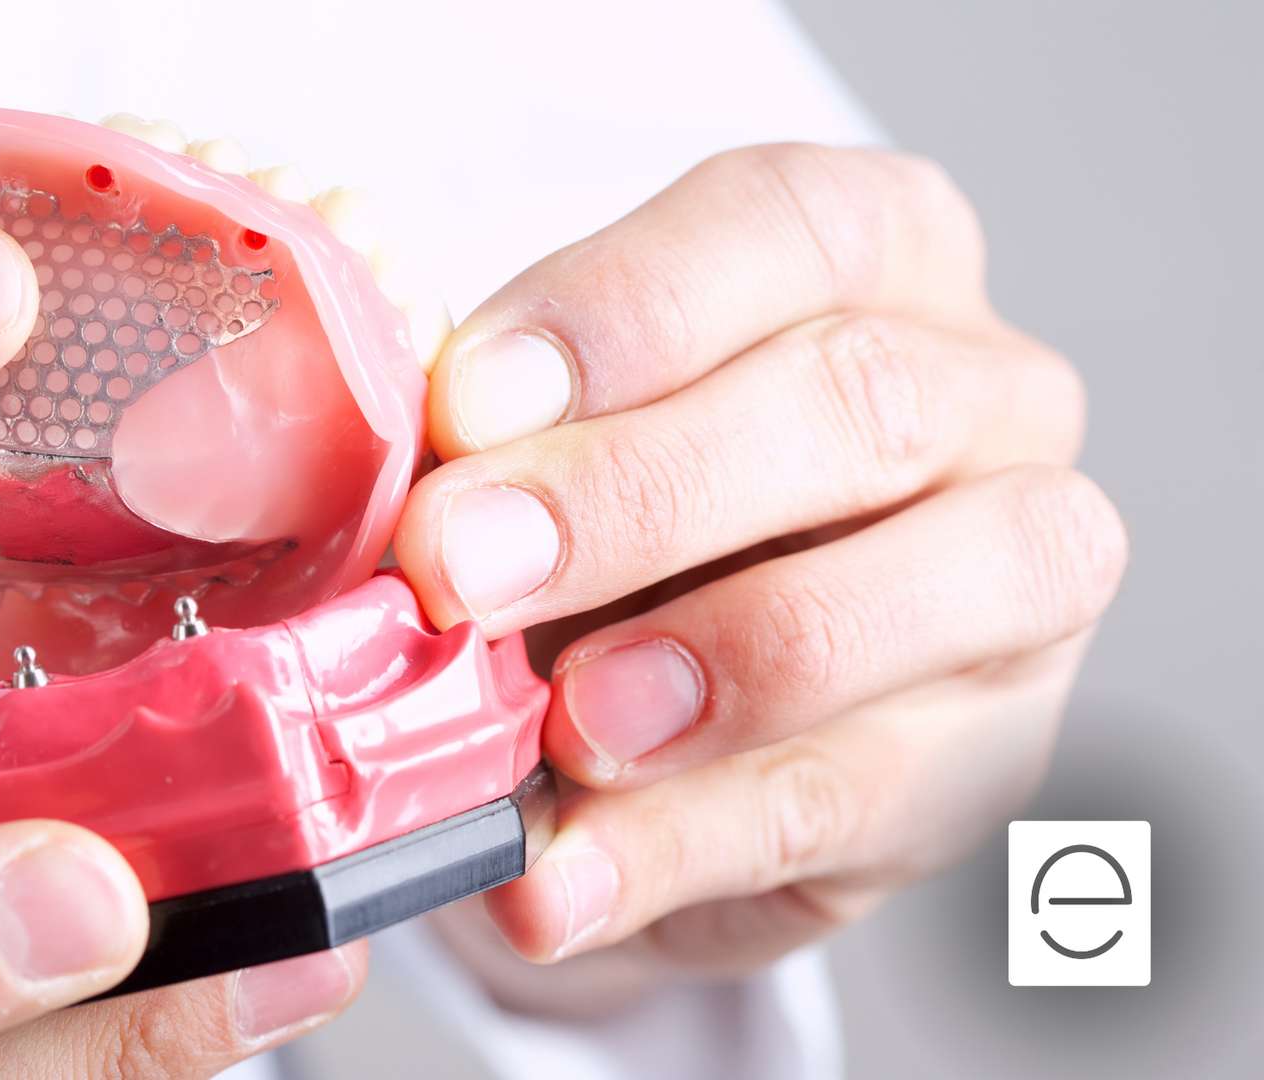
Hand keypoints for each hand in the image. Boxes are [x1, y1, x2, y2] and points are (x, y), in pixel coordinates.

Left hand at [391, 145, 1126, 1016]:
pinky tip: (557, 877)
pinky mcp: (983, 760)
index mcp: (876, 252)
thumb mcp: (557, 437)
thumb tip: (392, 490)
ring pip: (927, 594)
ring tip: (561, 725)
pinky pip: (853, 799)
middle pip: (855, 402)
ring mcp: (1021, 578)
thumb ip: (499, 439)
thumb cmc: (624, 512)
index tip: (462, 404)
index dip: (620, 311)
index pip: (784, 226)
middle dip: (635, 493)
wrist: (697, 694)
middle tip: (462, 568)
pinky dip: (683, 846)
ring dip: (718, 664)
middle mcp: (988, 392)